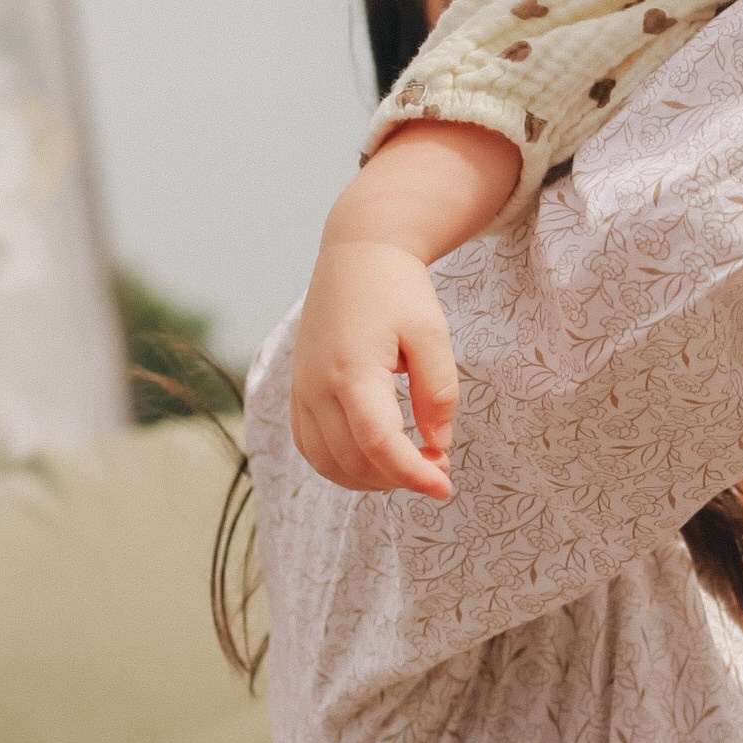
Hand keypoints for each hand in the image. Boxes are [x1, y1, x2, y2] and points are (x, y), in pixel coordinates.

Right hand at [288, 120, 520, 495]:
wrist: (356, 255)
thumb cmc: (400, 291)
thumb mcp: (433, 335)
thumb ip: (439, 394)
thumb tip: (438, 447)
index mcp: (352, 368)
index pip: (379, 442)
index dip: (413, 474)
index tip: (445, 488)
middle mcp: (317, 385)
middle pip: (354, 461)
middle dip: (400, 477)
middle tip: (439, 464)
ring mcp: (301, 390)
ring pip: (329, 464)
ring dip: (371, 480)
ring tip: (410, 464)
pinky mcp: (297, 392)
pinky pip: (312, 449)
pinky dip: (343, 467)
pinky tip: (377, 459)